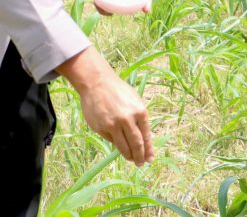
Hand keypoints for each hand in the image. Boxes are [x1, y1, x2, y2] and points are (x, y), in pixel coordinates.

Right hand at [57, 48, 153, 165]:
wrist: (96, 82)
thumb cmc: (118, 91)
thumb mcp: (134, 101)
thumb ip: (139, 120)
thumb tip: (143, 141)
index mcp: (140, 112)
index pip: (146, 136)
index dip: (148, 150)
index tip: (150, 159)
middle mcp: (127, 119)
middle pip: (136, 145)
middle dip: (139, 157)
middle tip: (140, 163)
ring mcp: (113, 124)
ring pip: (123, 147)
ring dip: (128, 155)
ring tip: (131, 158)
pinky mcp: (100, 128)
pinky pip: (111, 140)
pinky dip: (115, 142)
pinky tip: (117, 141)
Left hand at [78, 0, 148, 14]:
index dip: (146, 1)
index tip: (146, 10)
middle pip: (132, 2)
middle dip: (133, 10)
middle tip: (127, 13)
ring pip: (117, 7)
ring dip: (116, 11)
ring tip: (109, 9)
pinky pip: (103, 6)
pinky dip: (102, 9)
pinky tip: (99, 6)